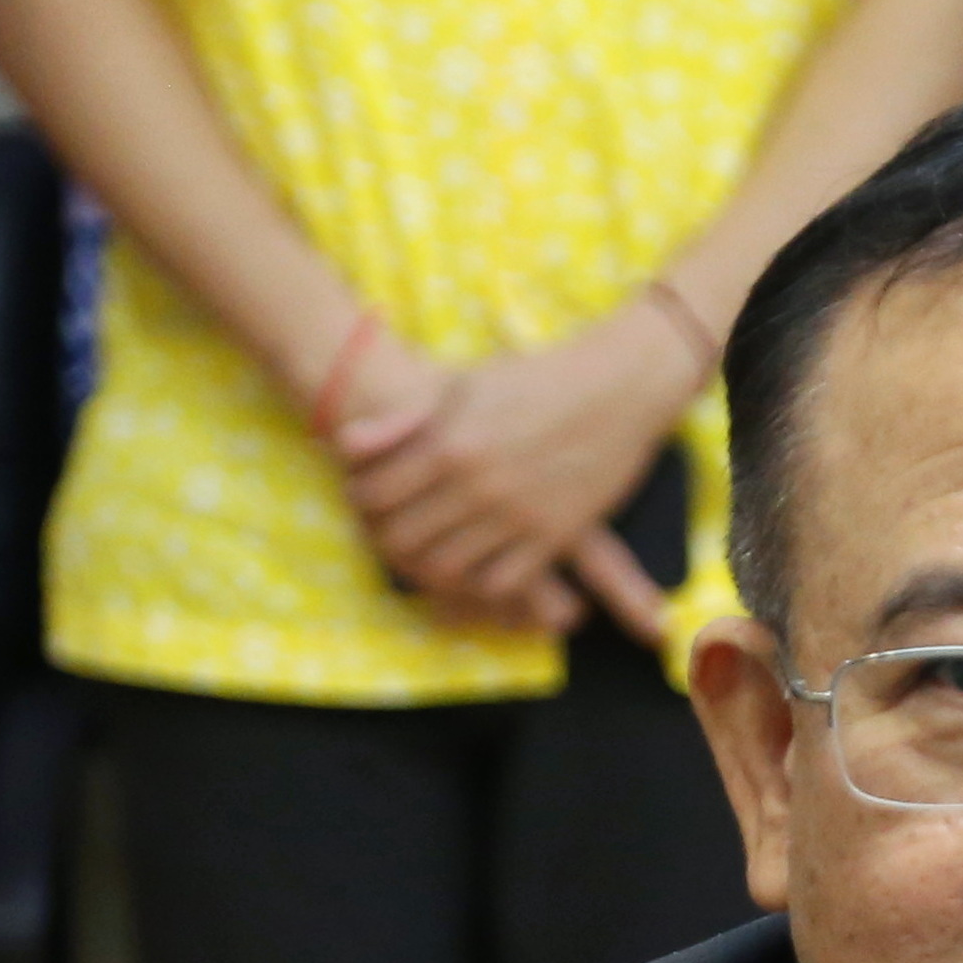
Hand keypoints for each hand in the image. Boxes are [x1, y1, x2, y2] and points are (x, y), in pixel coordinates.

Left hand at [339, 303, 700, 646]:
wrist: (618, 389)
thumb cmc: (535, 379)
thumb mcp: (463, 385)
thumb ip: (402, 418)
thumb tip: (345, 446)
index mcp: (451, 444)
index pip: (376, 495)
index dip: (362, 499)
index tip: (370, 495)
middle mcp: (479, 487)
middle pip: (403, 540)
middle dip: (388, 536)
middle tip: (394, 526)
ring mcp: (517, 517)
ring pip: (447, 569)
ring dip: (430, 563)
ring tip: (431, 546)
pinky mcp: (553, 537)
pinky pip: (500, 582)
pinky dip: (480, 582)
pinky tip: (476, 562)